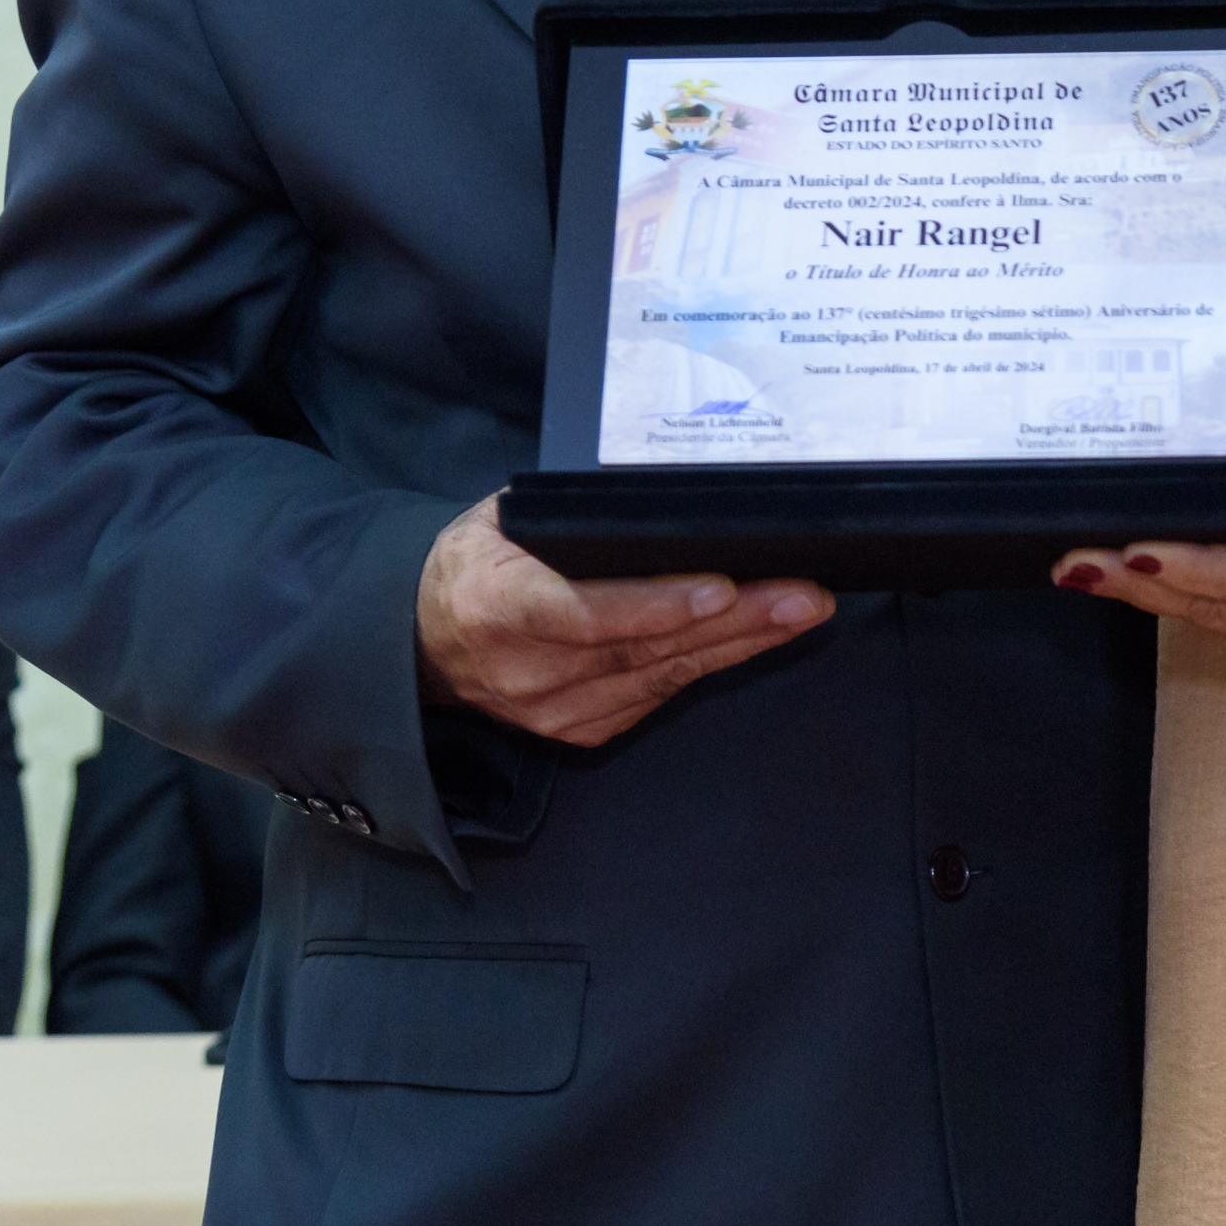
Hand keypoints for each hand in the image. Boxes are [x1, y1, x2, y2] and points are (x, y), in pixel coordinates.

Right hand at [416, 496, 830, 746]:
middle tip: (802, 594)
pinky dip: (708, 664)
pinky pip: (657, 695)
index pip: (584, 612)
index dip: (657, 605)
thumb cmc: (475, 562)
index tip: (722, 588)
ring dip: (740, 644)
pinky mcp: (578, 731)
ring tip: (800, 610)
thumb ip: (562, 517)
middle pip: (644, 647)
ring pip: (662, 676)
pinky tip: (757, 639)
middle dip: (735, 620)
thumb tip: (654, 494)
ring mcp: (553, 711)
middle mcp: (526, 670)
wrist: (422, 640)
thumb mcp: (501, 520)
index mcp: (496, 605)